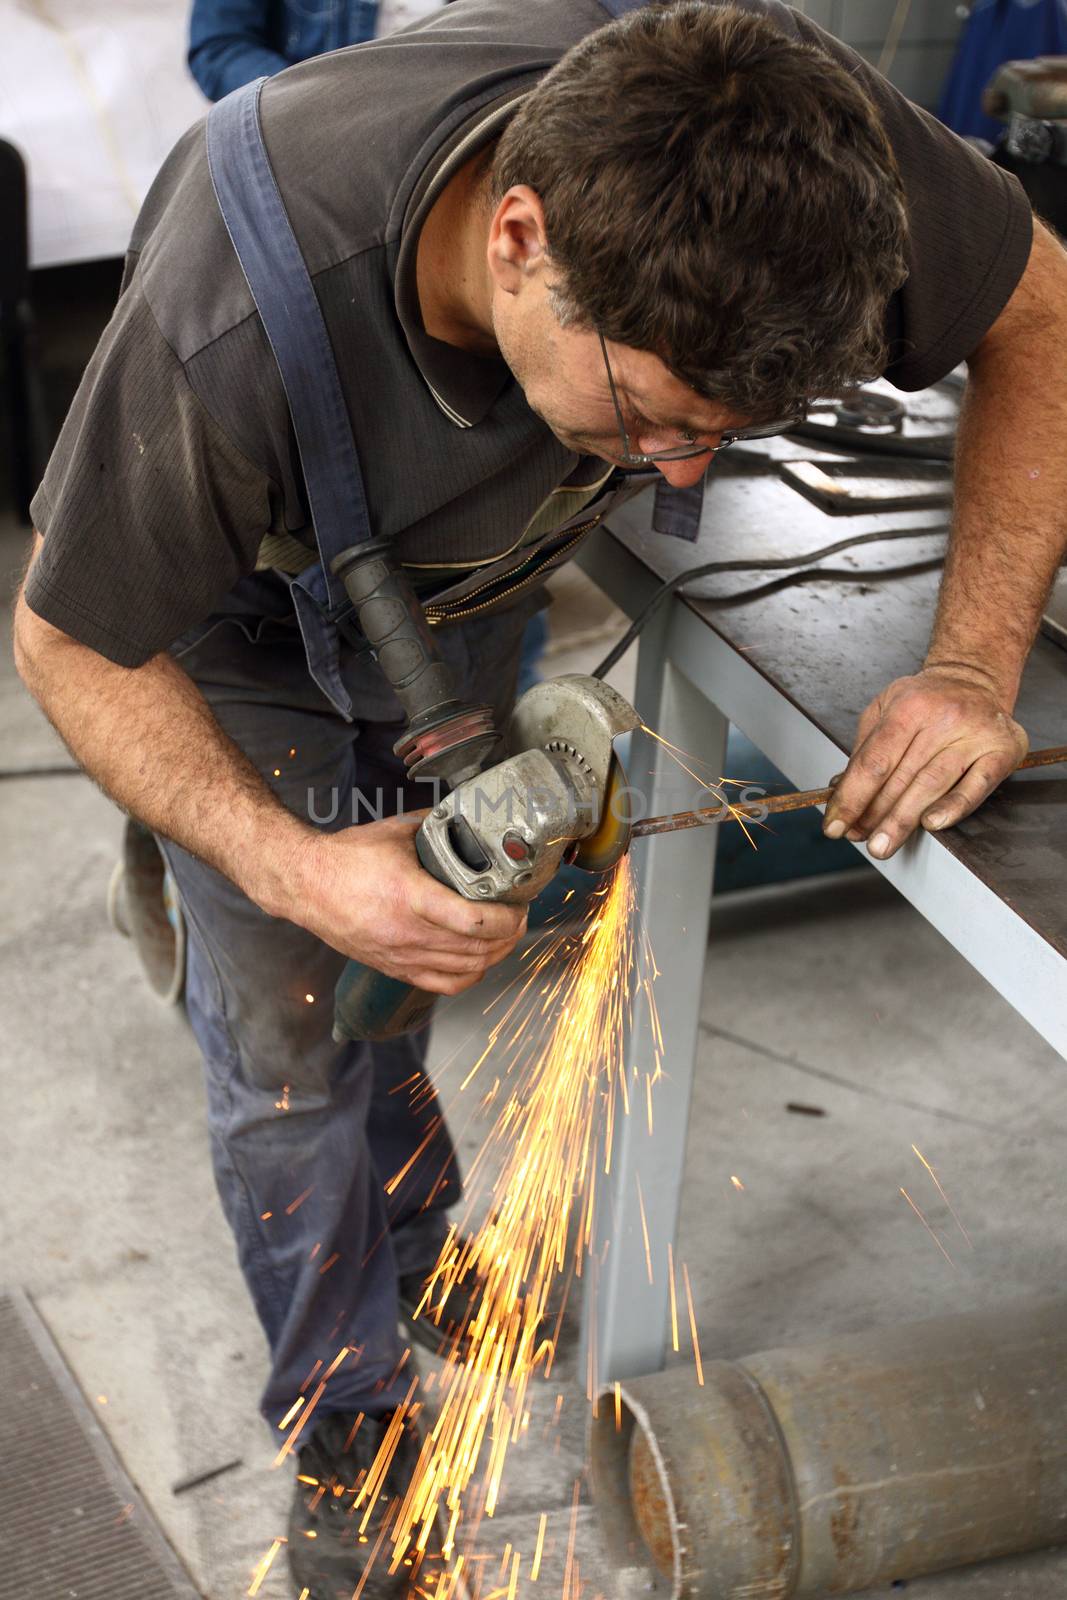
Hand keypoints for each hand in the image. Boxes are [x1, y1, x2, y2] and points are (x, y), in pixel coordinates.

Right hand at [288, 813, 527, 993]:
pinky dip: (469, 977)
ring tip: (506, 936)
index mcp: (411, 895)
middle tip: (519, 916)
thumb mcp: (397, 832)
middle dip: (509, 935)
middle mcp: (407, 932)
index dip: (508, 918)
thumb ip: (437, 827)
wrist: (305, 884)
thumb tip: (468, 819)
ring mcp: (400, 954)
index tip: (520, 906)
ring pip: (466, 969)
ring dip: (495, 955)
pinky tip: (478, 962)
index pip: (475, 921)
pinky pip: (442, 984)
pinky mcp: (393, 967)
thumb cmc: (347, 858)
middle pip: (478, 948)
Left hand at [822, 666, 1027, 859]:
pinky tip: (932, 824)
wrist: (974, 680)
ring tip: (883, 843)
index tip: (835, 824)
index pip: (874, 761)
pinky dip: (954, 807)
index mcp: (909, 706)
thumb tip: (840, 792)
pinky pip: (977, 786)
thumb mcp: (885, 708)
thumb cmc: (926, 700)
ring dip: (904, 820)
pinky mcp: (1002, 749)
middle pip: (901, 777)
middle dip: (875, 814)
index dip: (852, 797)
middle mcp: (944, 718)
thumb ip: (864, 749)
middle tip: (859, 839)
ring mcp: (975, 734)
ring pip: (933, 785)